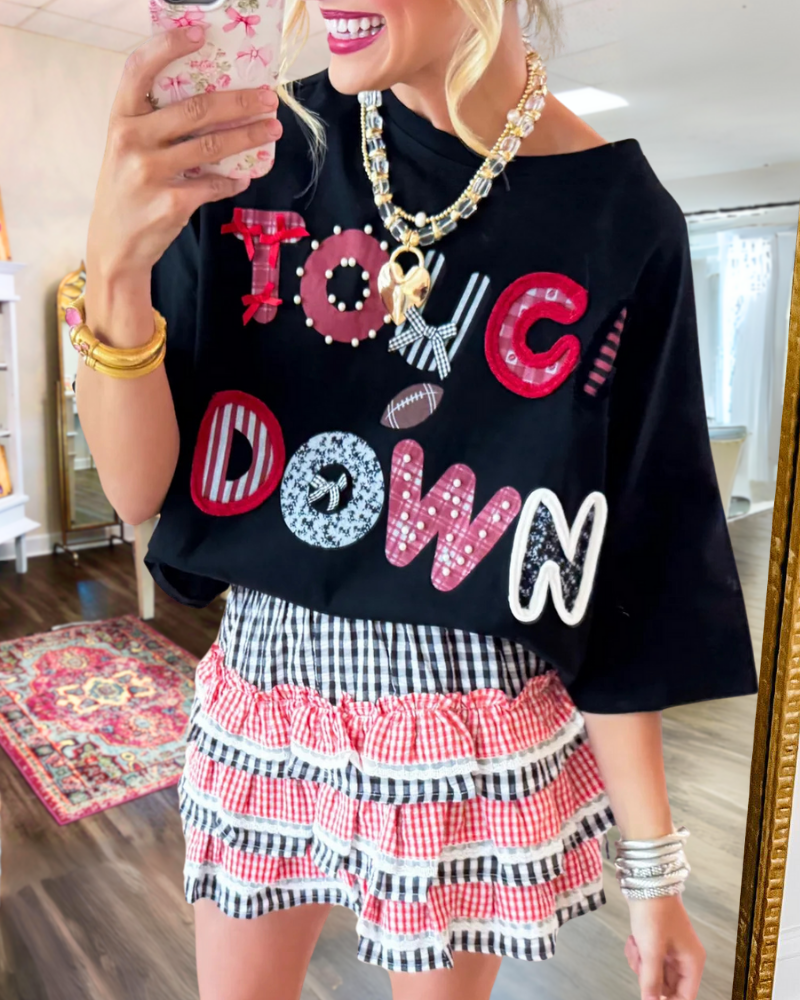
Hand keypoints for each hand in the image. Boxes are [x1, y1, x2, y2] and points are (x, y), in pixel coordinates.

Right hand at [87, 25, 282, 283]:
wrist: (114, 246)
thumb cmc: (128, 189)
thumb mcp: (128, 149)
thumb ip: (155, 124)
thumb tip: (214, 103)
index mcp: (121, 119)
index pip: (139, 69)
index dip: (169, 46)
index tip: (201, 34)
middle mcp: (132, 140)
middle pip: (196, 109)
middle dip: (240, 100)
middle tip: (269, 98)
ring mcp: (151, 173)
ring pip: (212, 146)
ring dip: (249, 136)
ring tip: (272, 129)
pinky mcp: (172, 203)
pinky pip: (214, 185)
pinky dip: (234, 180)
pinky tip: (245, 176)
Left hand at [625, 895, 705, 999]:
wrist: (645, 881)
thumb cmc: (653, 913)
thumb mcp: (651, 950)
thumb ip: (651, 980)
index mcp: (692, 962)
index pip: (685, 997)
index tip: (649, 998)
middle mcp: (685, 958)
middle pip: (667, 986)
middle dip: (649, 978)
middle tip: (640, 961)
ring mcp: (671, 950)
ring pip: (654, 973)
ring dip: (641, 965)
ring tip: (636, 946)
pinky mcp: (658, 941)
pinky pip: (648, 960)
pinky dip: (638, 954)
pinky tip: (633, 940)